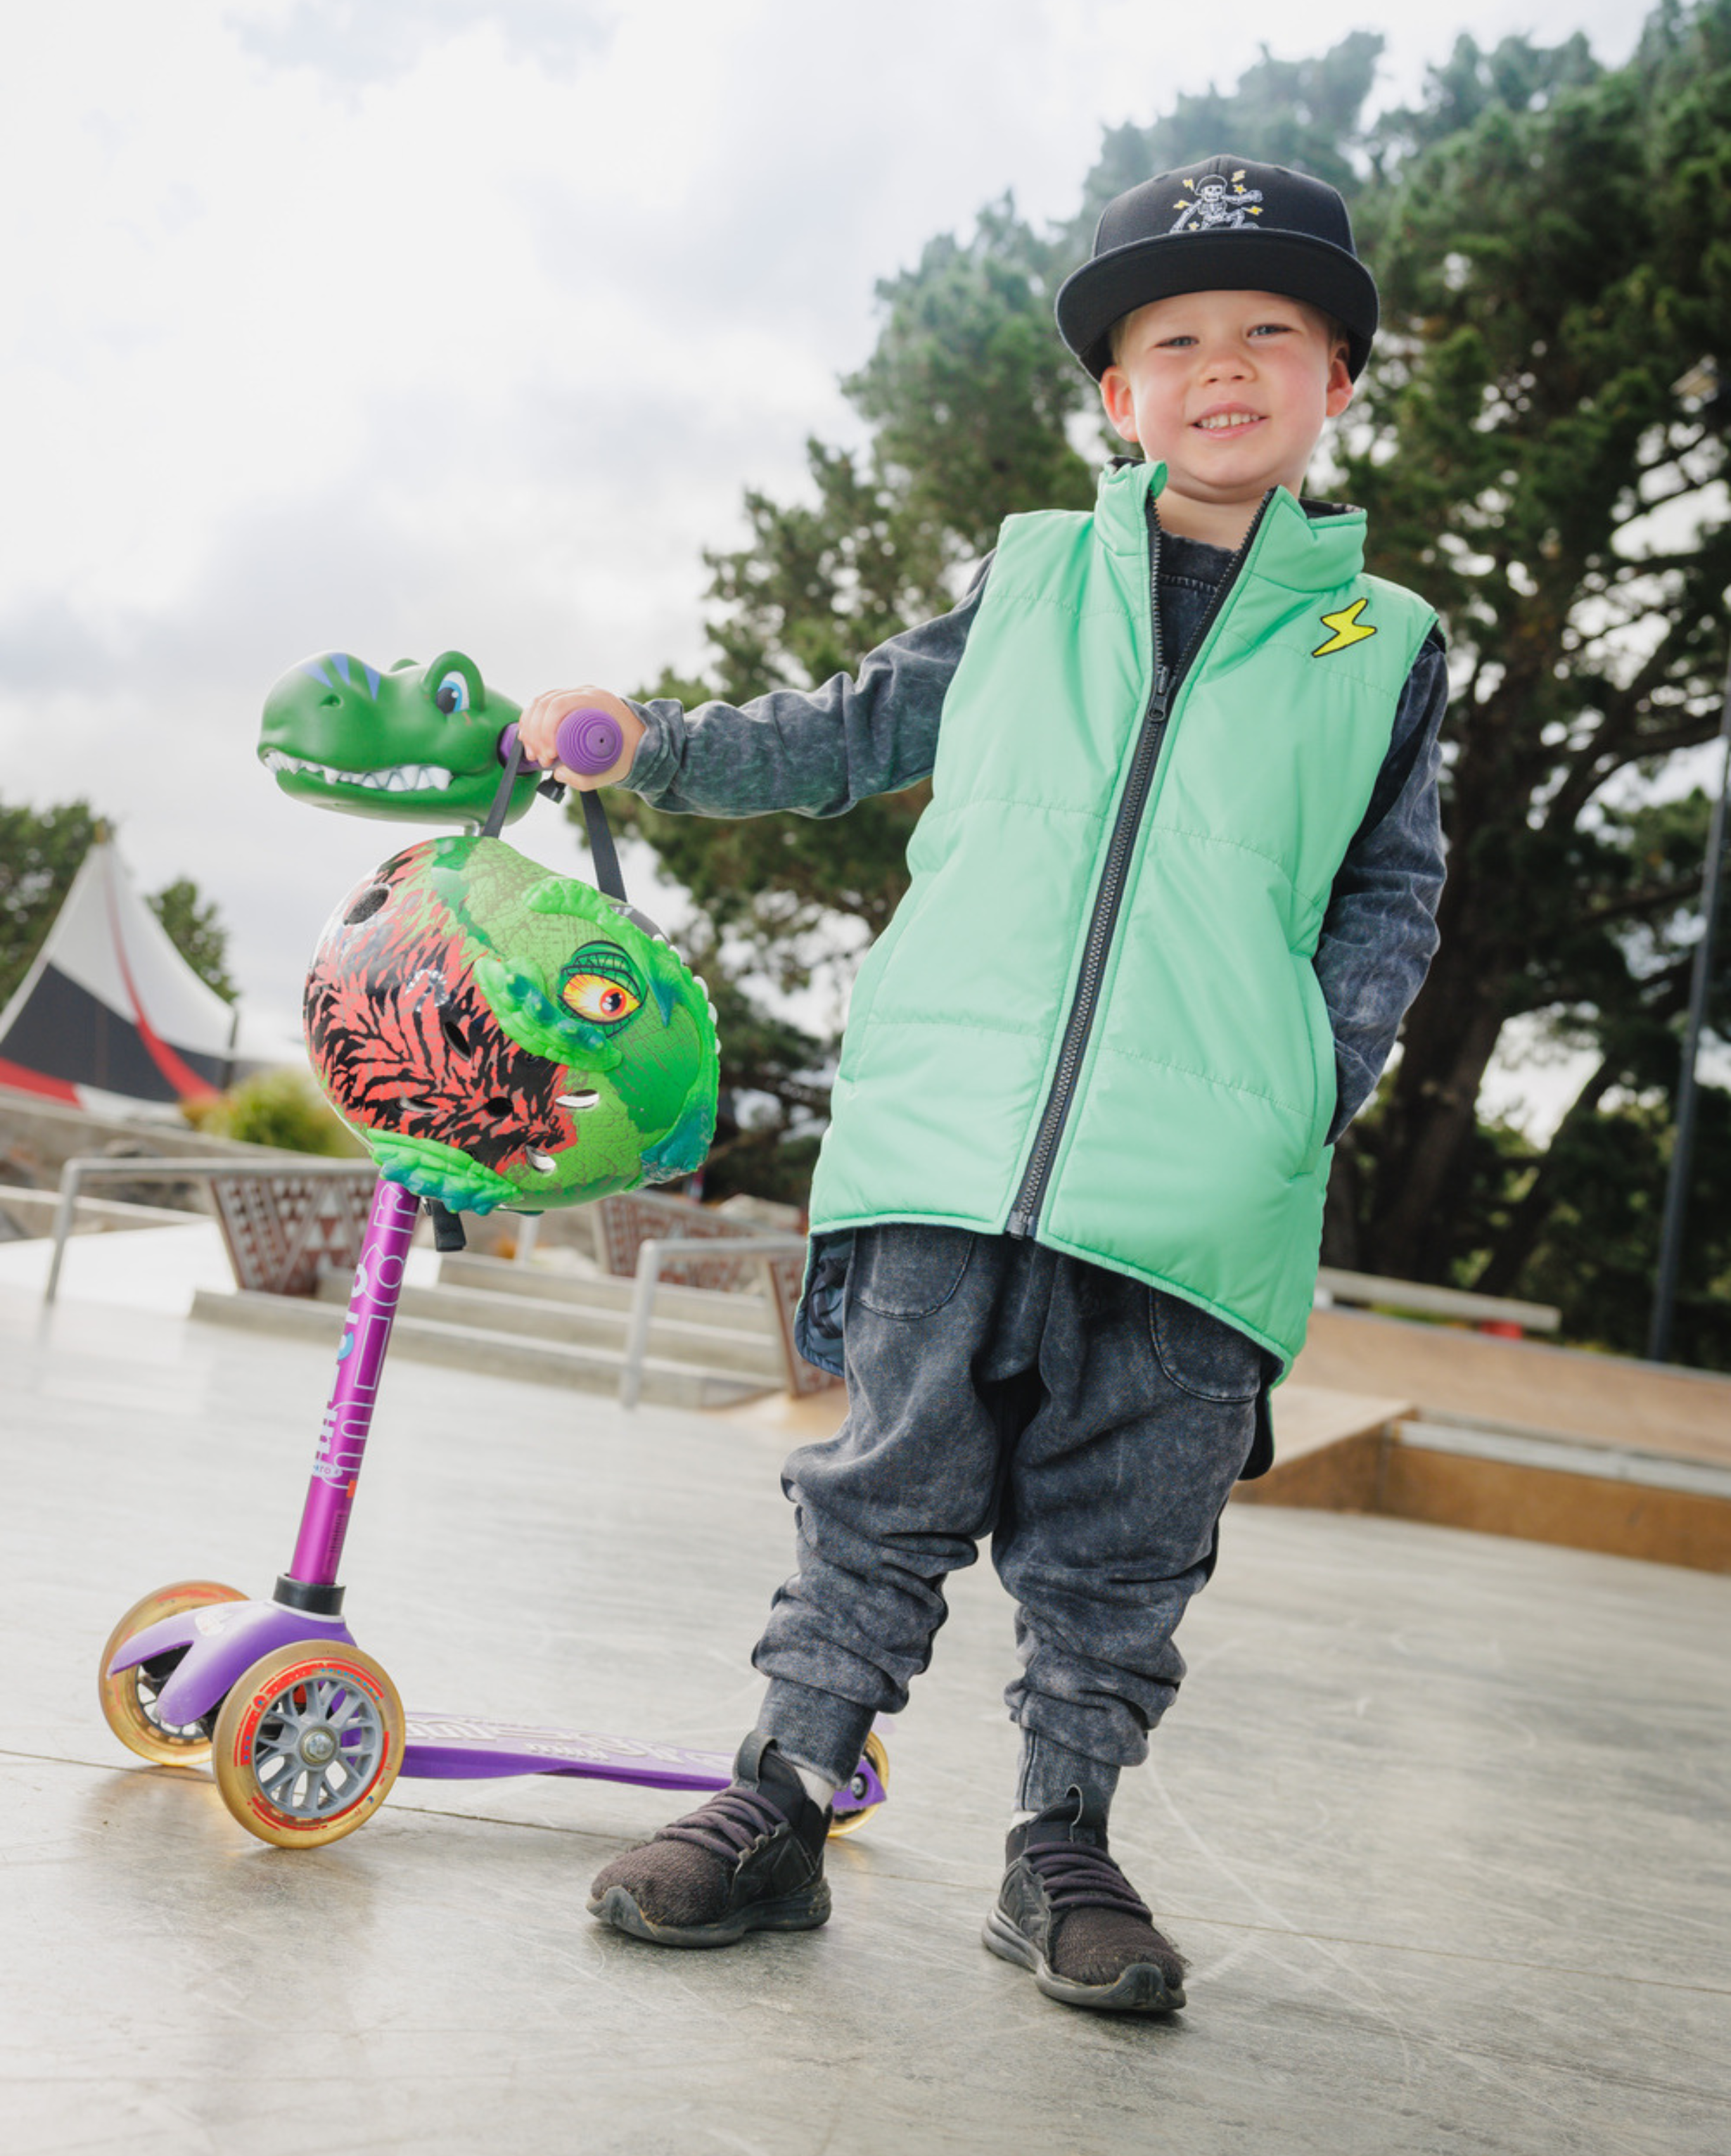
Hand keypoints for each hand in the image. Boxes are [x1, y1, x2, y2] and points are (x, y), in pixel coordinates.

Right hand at [515, 686, 643, 789]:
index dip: (545, 730)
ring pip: (540, 703)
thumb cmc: (631, 754)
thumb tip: (558, 774)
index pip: (559, 705)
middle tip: (541, 760)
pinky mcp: (569, 704)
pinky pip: (543, 707)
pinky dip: (531, 722)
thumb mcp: (614, 770)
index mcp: (597, 700)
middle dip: (535, 733)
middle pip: (545, 703)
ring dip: (530, 729)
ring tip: (533, 755)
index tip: (549, 756)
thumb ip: (587, 779)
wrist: (643, 742)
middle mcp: (585, 693)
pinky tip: (528, 739)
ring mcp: (576, 696)